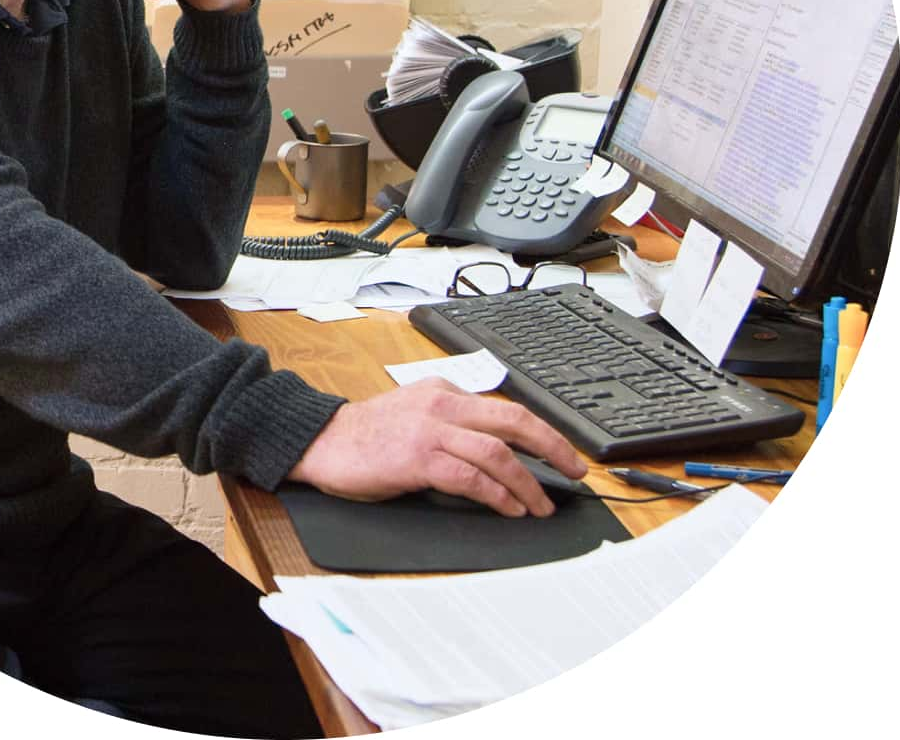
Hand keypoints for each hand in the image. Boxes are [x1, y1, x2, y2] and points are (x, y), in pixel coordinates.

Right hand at [287, 378, 586, 517]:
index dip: (542, 432)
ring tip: (540, 506)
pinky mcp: (418, 459)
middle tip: (575, 471)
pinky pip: (471, 478)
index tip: (563, 453)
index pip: (505, 408)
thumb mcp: (415, 411)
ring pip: (497, 453)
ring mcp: (431, 431)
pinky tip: (509, 508)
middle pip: (513, 421)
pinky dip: (497, 495)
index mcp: (444, 391)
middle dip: (552, 447)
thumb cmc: (367, 434)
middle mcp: (442, 405)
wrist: (323, 441)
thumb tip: (496, 446)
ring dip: (527, 484)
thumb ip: (451, 420)